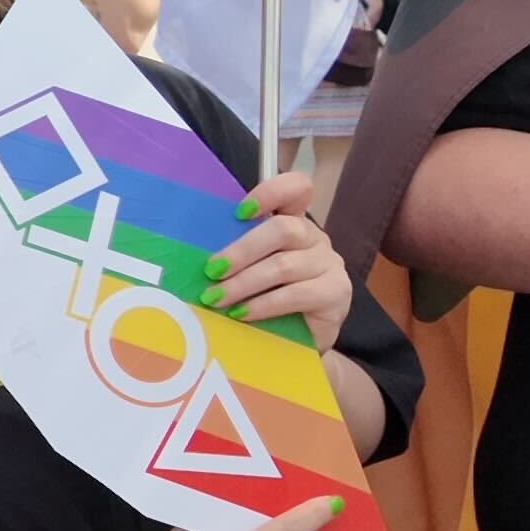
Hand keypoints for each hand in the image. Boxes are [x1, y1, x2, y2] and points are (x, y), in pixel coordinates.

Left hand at [206, 171, 352, 351]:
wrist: (300, 342)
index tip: (239, 211)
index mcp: (293, 222)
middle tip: (211, 270)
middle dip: (241, 250)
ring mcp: (329, 263)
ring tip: (216, 298)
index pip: (296, 189)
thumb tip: (193, 255)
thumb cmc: (269, 300)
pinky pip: (296, 294)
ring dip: (244, 283)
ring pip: (284, 265)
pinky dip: (263, 304)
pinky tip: (242, 314)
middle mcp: (314, 238)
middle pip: (282, 229)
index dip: (271, 192)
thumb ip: (236, 255)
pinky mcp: (336, 292)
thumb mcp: (250, 271)